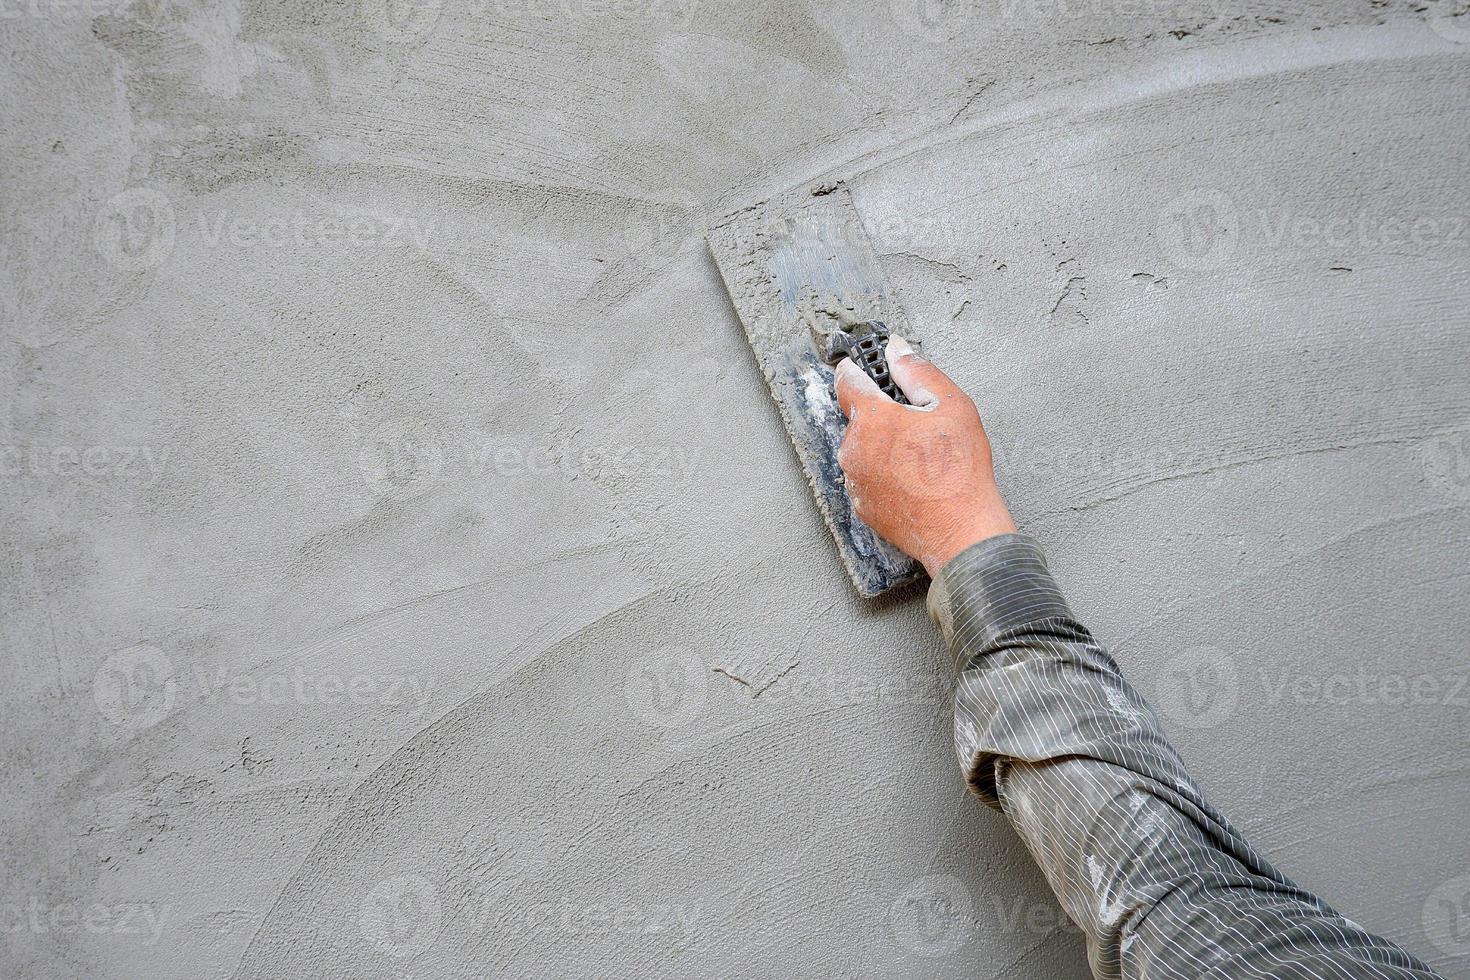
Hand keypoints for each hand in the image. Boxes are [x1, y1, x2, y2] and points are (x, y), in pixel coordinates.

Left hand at [834, 336, 1015, 576]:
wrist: (961, 531)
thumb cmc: (960, 470)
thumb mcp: (951, 406)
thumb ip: (918, 372)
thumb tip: (895, 349)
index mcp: (872, 419)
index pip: (847, 382)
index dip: (853, 369)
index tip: (856, 364)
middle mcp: (853, 449)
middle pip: (859, 418)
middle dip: (882, 415)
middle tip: (917, 424)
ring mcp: (854, 480)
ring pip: (863, 449)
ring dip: (883, 446)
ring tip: (919, 457)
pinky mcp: (862, 506)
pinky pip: (867, 478)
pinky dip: (884, 473)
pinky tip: (912, 479)